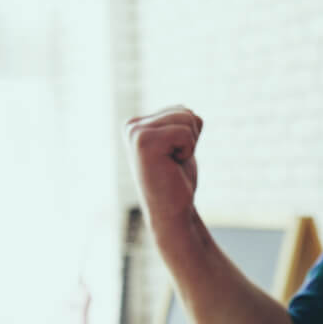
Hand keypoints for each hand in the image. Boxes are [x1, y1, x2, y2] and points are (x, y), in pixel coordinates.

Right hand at [125, 106, 203, 232]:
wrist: (171, 213)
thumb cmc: (177, 182)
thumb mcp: (179, 146)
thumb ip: (179, 126)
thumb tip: (191, 112)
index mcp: (136, 124)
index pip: (182, 110)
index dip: (189, 136)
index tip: (173, 158)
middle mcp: (131, 126)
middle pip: (185, 112)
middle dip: (190, 139)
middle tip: (173, 163)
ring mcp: (135, 132)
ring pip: (186, 119)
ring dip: (189, 145)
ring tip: (172, 164)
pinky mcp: (144, 141)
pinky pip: (185, 132)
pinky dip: (188, 151)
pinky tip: (172, 166)